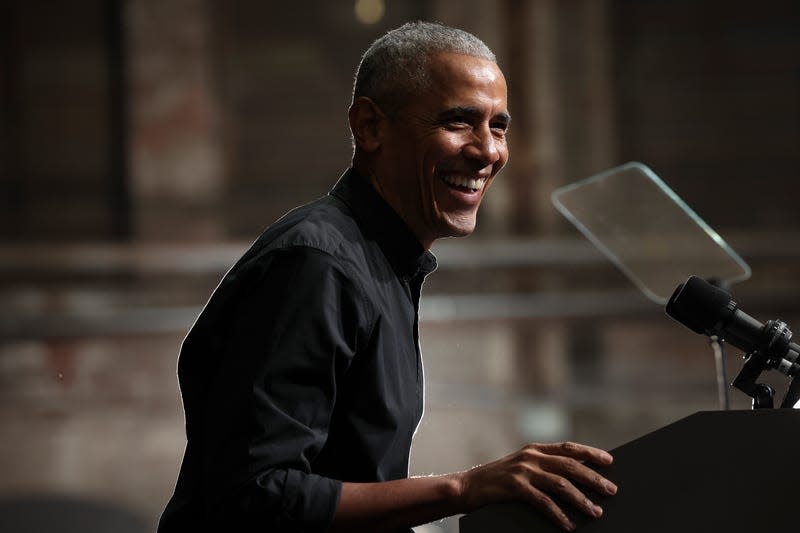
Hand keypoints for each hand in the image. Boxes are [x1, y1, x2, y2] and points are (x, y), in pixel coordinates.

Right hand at [455, 442, 616, 530]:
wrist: (467, 486)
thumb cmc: (497, 480)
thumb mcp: (521, 466)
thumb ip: (542, 467)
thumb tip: (574, 478)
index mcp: (534, 449)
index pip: (568, 447)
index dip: (590, 453)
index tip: (609, 461)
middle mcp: (530, 456)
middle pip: (570, 465)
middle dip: (593, 478)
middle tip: (611, 490)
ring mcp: (522, 471)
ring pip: (560, 483)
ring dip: (581, 499)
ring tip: (595, 511)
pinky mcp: (515, 487)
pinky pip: (543, 502)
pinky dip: (558, 514)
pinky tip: (568, 525)